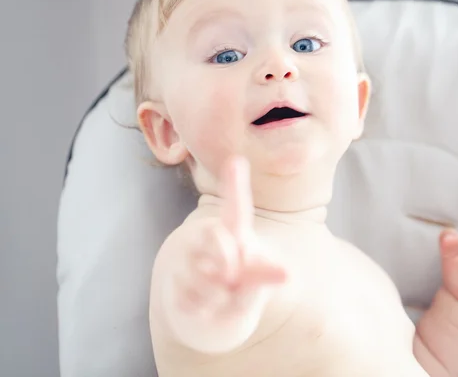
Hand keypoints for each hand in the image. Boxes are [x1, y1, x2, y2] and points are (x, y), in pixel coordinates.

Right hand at [169, 156, 286, 334]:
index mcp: (232, 234)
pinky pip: (192, 302)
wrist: (207, 318)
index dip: (235, 185)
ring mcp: (187, 262)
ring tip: (223, 298)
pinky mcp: (173, 288)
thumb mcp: (257, 281)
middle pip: (218, 239)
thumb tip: (263, 272)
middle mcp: (206, 241)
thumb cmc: (238, 290)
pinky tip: (206, 309)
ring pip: (206, 278)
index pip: (236, 209)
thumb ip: (263, 274)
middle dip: (230, 261)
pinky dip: (206, 313)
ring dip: (220, 297)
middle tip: (234, 275)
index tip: (236, 160)